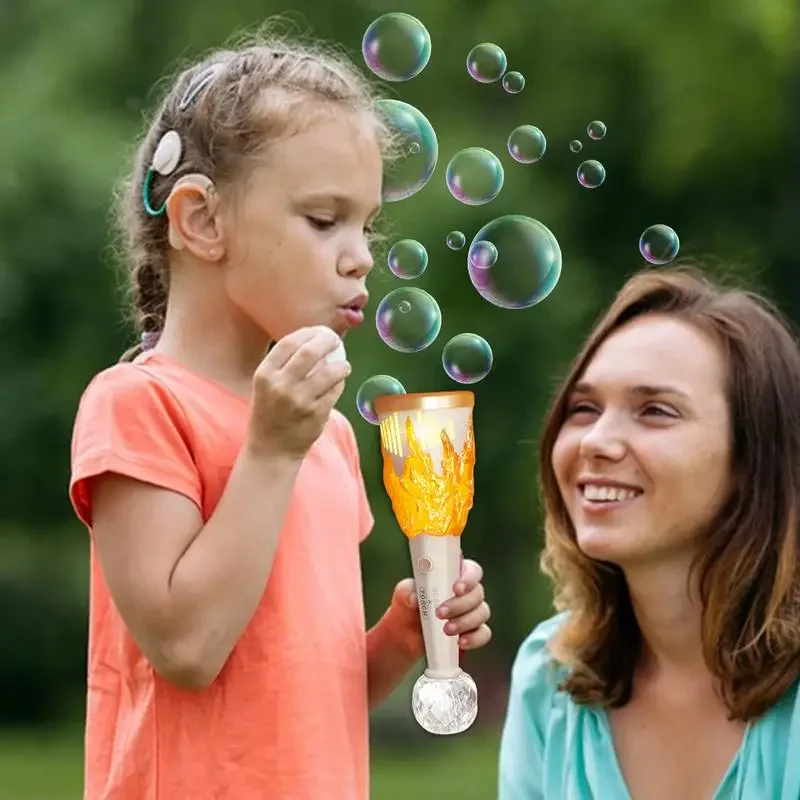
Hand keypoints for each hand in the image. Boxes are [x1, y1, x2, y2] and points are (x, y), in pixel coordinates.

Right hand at [246, 326, 349, 459]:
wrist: (271, 449)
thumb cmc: (270, 412)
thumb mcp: (267, 385)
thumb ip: (286, 364)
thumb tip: (315, 339)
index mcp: (265, 374)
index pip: (289, 342)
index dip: (309, 333)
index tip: (320, 331)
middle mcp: (280, 385)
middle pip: (310, 352)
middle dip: (327, 340)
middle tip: (336, 340)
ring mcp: (300, 401)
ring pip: (329, 372)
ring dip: (341, 365)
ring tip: (343, 366)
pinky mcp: (316, 414)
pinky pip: (335, 391)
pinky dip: (340, 383)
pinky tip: (339, 383)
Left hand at [389, 557, 491, 657]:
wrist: (406, 634)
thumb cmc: (408, 605)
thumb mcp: (403, 594)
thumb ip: (407, 591)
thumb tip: (414, 598)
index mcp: (454, 575)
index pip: (472, 570)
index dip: (469, 578)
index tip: (456, 588)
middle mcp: (467, 592)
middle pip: (477, 593)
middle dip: (460, 604)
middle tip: (440, 613)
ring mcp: (473, 612)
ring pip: (482, 613)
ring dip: (465, 622)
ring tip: (446, 630)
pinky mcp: (473, 632)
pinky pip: (483, 634)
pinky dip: (474, 638)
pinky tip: (460, 642)